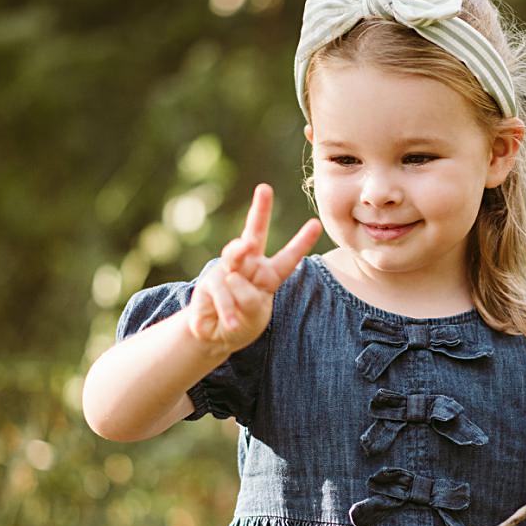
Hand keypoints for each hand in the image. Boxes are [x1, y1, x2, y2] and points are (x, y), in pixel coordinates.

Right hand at [186, 184, 320, 351]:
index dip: (302, 242)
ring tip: (235, 274)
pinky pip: (222, 291)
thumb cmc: (241, 323)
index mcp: (268, 275)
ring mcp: (226, 271)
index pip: (288, 257)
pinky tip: (231, 324)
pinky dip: (228, 310)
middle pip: (255, 234)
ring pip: (235, 254)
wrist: (212, 336)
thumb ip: (250, 300)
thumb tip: (233, 278)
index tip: (316, 223)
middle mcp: (248, 266)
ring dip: (237, 255)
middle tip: (264, 189)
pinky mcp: (209, 282)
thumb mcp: (255, 317)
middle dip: (260, 210)